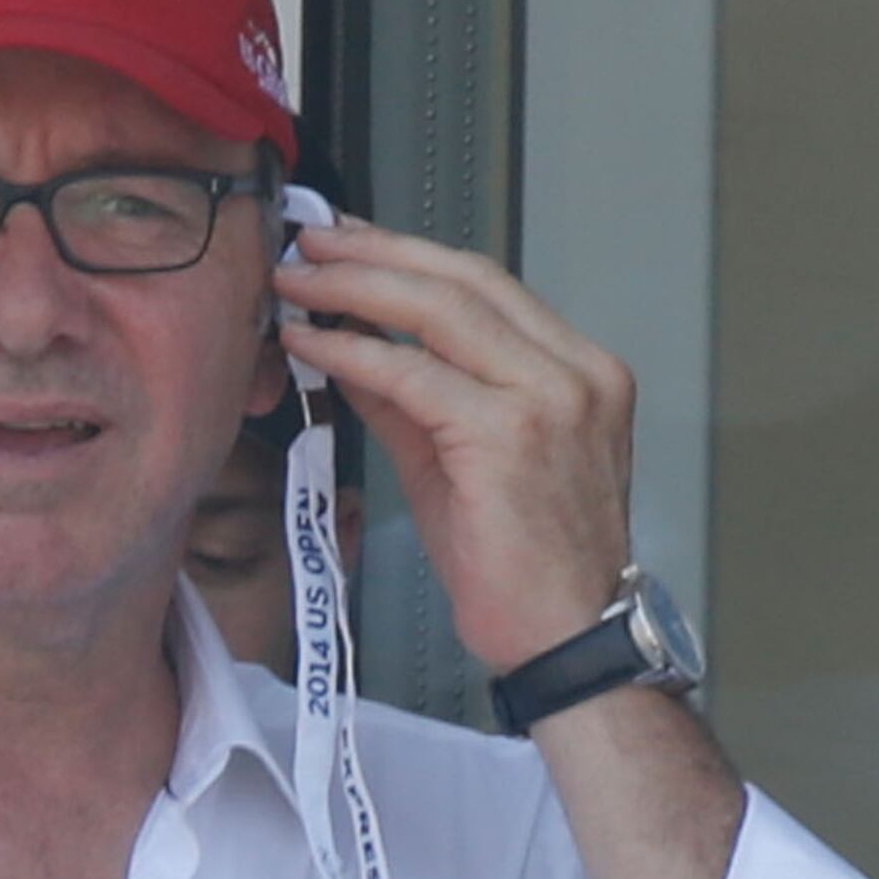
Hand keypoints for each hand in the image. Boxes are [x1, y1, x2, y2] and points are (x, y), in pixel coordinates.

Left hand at [273, 215, 637, 670]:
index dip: (410, 256)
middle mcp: (576, 373)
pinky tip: (309, 341)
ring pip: (440, 311)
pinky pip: (413, 375)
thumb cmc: (528, 571)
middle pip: (465, 280)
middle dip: (376, 253)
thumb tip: (351, 350)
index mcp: (582, 371)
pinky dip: (351, 352)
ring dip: (356, 287)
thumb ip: (414, 402)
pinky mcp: (508, 436)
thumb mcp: (463, 465)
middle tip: (310, 239)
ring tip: (296, 278)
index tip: (352, 243)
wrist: (569, 640)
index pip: (488, 287)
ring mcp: (550, 399)